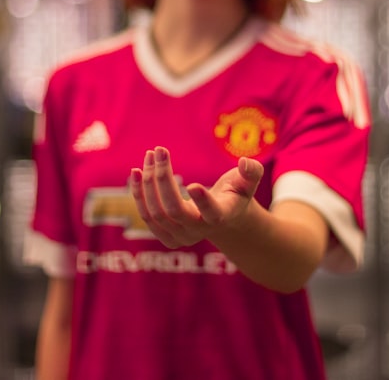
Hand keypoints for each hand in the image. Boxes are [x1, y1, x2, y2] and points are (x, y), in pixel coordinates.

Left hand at [128, 146, 263, 247]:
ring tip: (149, 156)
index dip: (203, 201)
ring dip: (148, 182)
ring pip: (157, 213)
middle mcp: (199, 232)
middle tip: (159, 150)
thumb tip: (245, 162)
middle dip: (163, 178)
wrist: (223, 219)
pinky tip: (137, 172)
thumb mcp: (248, 182)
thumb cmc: (235, 194)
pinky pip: (147, 216)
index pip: (213, 214)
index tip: (193, 184)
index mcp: (221, 216)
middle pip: (175, 210)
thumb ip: (251, 172)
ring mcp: (180, 237)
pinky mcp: (165, 236)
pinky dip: (139, 194)